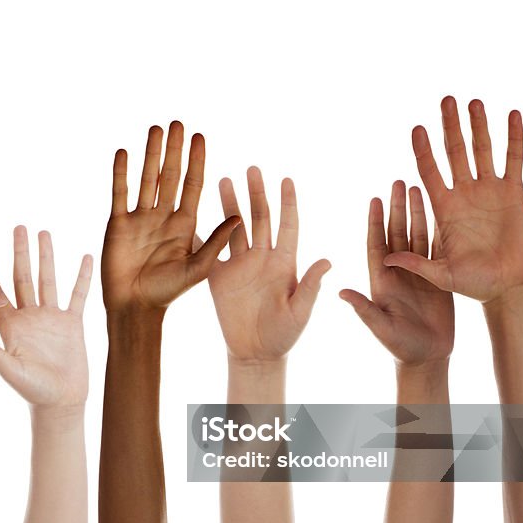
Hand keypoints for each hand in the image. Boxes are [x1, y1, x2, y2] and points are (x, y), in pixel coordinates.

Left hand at [0, 226, 92, 407]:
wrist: (60, 402)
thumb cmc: (31, 390)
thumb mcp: (9, 371)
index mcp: (10, 326)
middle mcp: (28, 316)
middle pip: (22, 277)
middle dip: (20, 252)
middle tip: (18, 227)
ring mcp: (50, 318)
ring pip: (47, 280)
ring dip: (46, 257)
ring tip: (44, 232)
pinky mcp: (72, 323)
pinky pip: (77, 295)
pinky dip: (81, 277)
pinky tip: (84, 257)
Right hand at [102, 121, 239, 314]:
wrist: (135, 307)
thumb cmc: (168, 293)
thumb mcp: (199, 268)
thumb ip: (215, 242)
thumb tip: (241, 217)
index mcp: (185, 224)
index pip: (192, 185)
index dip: (196, 161)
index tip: (200, 137)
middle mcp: (164, 216)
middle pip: (170, 176)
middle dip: (174, 150)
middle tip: (178, 123)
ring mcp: (140, 218)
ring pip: (146, 179)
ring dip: (151, 154)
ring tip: (155, 129)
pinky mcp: (118, 224)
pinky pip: (120, 193)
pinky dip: (121, 173)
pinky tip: (123, 152)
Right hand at [207, 167, 329, 363]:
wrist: (256, 353)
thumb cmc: (284, 334)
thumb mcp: (300, 311)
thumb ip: (310, 286)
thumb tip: (327, 261)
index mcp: (285, 262)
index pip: (288, 226)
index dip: (288, 203)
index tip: (286, 179)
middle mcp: (262, 258)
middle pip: (260, 219)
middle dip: (256, 194)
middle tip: (252, 169)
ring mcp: (240, 265)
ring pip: (234, 228)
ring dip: (230, 204)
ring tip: (223, 179)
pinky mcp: (219, 276)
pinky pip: (210, 251)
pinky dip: (203, 233)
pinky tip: (194, 214)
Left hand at [340, 181, 454, 366]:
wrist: (426, 358)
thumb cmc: (399, 346)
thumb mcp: (379, 327)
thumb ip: (363, 309)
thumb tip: (341, 293)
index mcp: (380, 280)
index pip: (376, 245)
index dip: (374, 222)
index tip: (374, 199)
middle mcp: (398, 272)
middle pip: (396, 233)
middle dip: (397, 208)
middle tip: (399, 182)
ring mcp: (418, 273)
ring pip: (417, 236)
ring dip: (417, 213)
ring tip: (419, 188)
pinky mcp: (438, 277)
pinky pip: (438, 249)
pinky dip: (440, 230)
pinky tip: (444, 211)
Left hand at [382, 96, 522, 302]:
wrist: (507, 288)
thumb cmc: (472, 285)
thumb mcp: (440, 276)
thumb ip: (415, 266)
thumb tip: (386, 260)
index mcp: (443, 210)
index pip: (428, 173)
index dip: (423, 152)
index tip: (416, 129)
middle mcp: (463, 195)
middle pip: (453, 154)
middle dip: (449, 128)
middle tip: (445, 100)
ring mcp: (488, 192)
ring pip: (482, 151)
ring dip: (478, 127)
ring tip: (474, 101)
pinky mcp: (513, 194)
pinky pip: (514, 160)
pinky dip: (514, 138)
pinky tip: (512, 116)